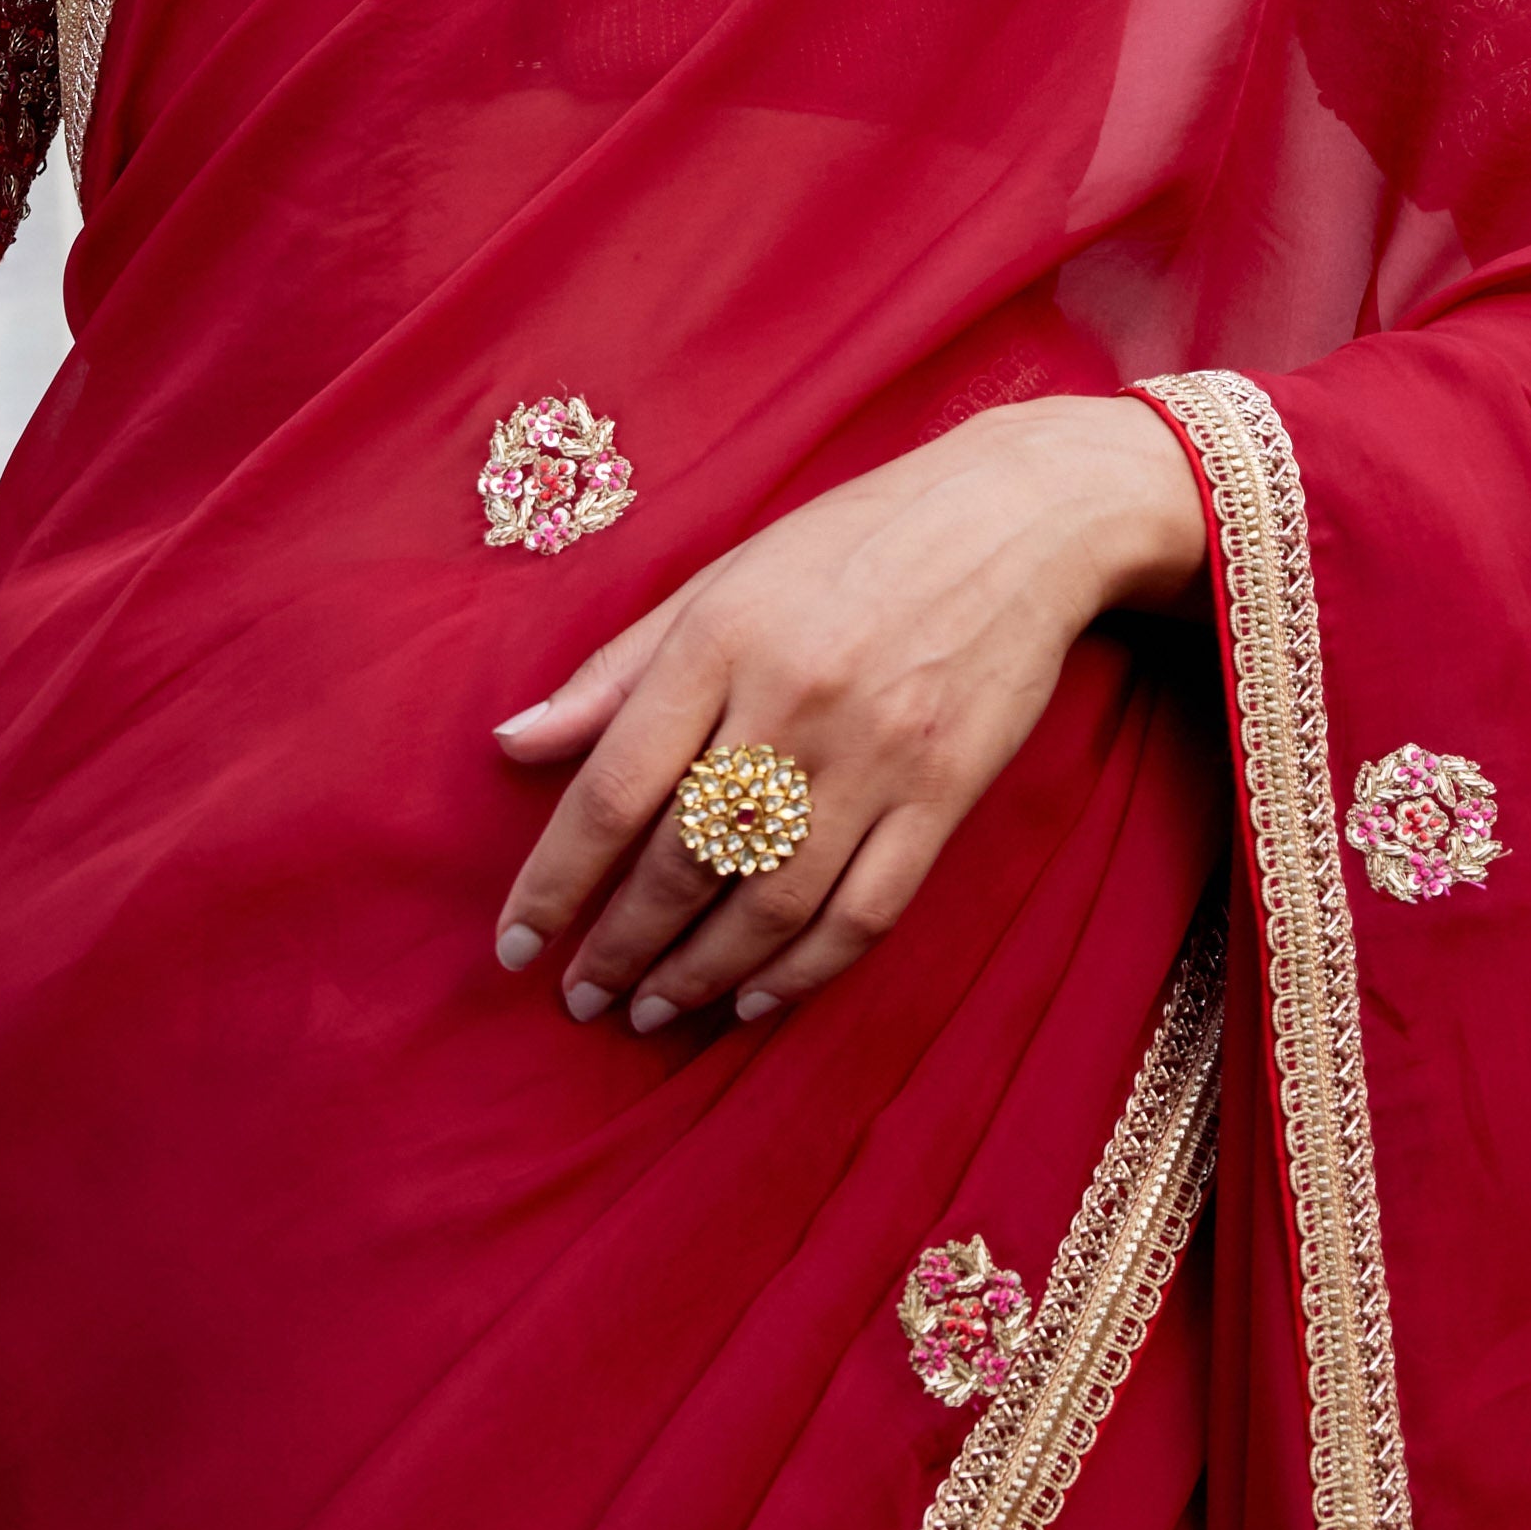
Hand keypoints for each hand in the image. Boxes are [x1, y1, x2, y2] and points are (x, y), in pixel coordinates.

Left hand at [491, 392, 1204, 1038]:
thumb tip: (513, 745)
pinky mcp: (945, 794)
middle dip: (620, 946)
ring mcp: (876, 753)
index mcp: (722, 636)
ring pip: (769, 902)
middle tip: (581, 996)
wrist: (1017, 517)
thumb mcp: (723, 577)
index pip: (613, 787)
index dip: (554, 881)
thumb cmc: (851, 541)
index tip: (515, 942)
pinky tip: (753, 997)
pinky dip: (803, 972)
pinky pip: (864, 912)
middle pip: (684, 859)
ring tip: (650, 1012)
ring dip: (697, 974)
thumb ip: (618, 669)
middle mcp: (793, 699)